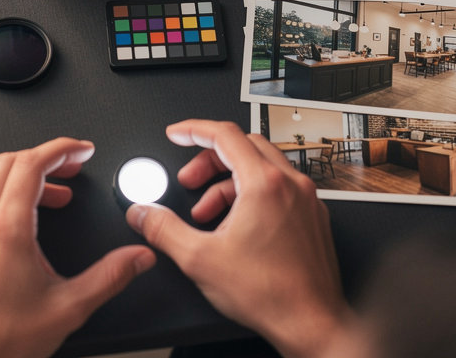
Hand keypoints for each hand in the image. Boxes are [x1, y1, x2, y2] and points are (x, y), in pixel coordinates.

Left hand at [0, 137, 155, 357]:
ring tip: (56, 195)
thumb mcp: (68, 309)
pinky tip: (26, 223)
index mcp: (7, 228)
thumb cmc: (1, 343)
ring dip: (25, 177)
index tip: (82, 149)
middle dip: (45, 156)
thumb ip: (109, 278)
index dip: (61, 149)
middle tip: (73, 165)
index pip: (32, 163)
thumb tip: (137, 258)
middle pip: (9, 162)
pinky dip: (8, 198)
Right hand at [126, 120, 356, 357]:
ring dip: (228, 179)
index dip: (193, 130)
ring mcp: (305, 199)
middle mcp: (290, 184)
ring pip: (261, 166)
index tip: (178, 134)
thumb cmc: (270, 295)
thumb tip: (142, 213)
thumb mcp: (200, 259)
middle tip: (189, 180)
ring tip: (206, 211)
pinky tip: (235, 224)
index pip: (224, 134)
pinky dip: (251, 193)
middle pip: (242, 145)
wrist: (313, 326)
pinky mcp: (313, 216)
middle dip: (208, 159)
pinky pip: (277, 186)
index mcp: (264, 183)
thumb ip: (163, 229)